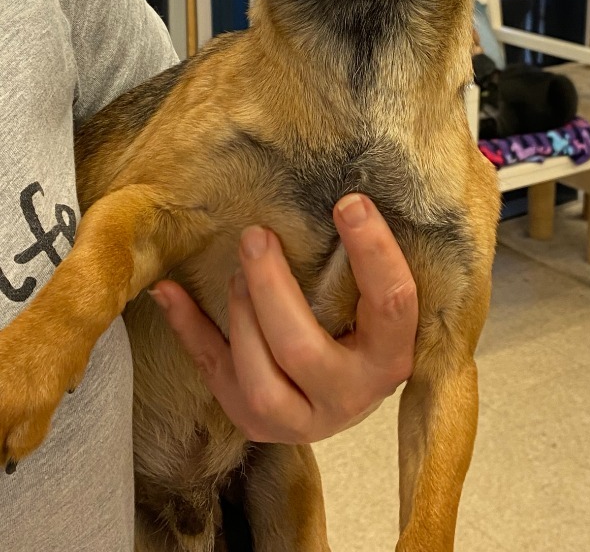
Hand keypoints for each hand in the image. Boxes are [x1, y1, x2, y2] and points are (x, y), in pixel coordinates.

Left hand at [149, 194, 417, 442]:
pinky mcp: (256, 423)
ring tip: (238, 269)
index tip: (348, 202)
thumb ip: (366, 264)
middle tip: (257, 235)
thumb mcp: (378, 302)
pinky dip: (188, 328)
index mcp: (390, 357)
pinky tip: (167, 290)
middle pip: (302, 349)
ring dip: (241, 313)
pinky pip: (214, 372)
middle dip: (270, 289)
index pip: (392, 304)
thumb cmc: (366, 328)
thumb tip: (346, 195)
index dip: (373, 253)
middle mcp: (349, 395)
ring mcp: (300, 420)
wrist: (347, 394)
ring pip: (258, 378)